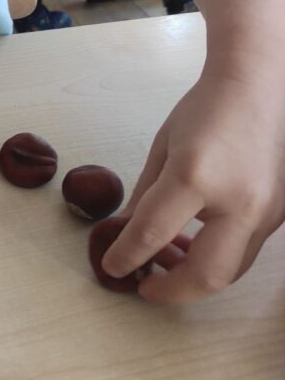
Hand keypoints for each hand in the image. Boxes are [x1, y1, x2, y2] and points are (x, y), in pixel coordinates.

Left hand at [101, 72, 284, 303]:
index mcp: (196, 176)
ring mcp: (265, 213)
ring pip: (230, 271)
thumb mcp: (163, 148)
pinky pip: (244, 251)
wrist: (257, 89)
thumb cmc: (205, 110)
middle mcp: (238, 202)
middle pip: (206, 275)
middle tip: (145, 284)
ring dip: (194, 276)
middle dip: (171, 290)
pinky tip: (193, 243)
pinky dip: (216, 257)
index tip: (112, 266)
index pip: (153, 232)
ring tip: (165, 260)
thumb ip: (144, 196)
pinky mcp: (278, 216)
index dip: (127, 255)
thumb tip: (125, 233)